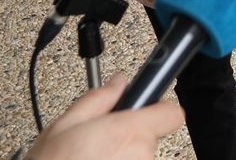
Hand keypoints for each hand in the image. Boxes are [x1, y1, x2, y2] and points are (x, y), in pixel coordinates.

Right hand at [25, 75, 182, 159]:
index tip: (146, 111)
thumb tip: (118, 83)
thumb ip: (98, 99)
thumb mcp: (64, 125)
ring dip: (122, 156)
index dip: (157, 109)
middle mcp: (141, 155)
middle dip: (129, 136)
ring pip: (139, 157)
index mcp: (128, 132)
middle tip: (100, 141)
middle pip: (150, 137)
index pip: (171, 114)